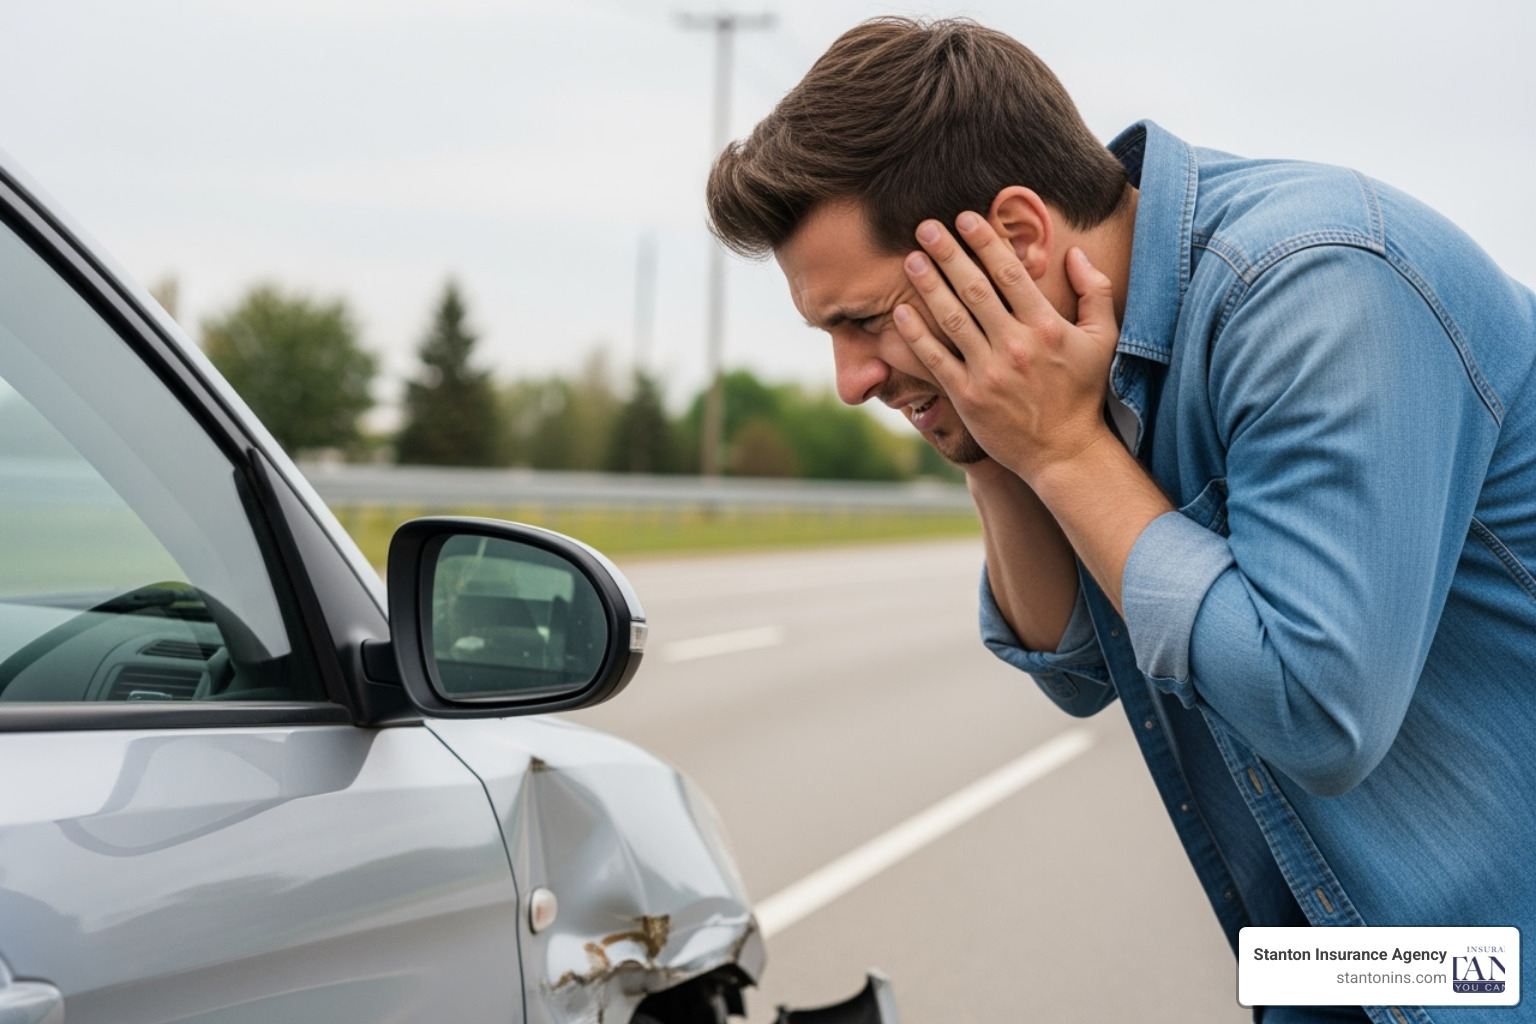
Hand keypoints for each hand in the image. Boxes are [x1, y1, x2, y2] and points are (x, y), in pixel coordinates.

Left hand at [893, 213, 1119, 484]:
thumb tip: (1074, 252)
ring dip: (928, 286)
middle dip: (948, 254)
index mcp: (1046, 327)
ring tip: (911, 260)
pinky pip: (936, 359)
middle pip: (975, 289)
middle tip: (925, 227)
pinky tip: (901, 313)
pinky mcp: (968, 397)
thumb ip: (1094, 292)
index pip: (1010, 274)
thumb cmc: (1083, 393)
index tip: (965, 217)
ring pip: (952, 319)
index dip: (985, 242)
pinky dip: (916, 335)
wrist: (1065, 453)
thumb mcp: (1103, 340)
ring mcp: (989, 372)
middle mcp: (1016, 345)